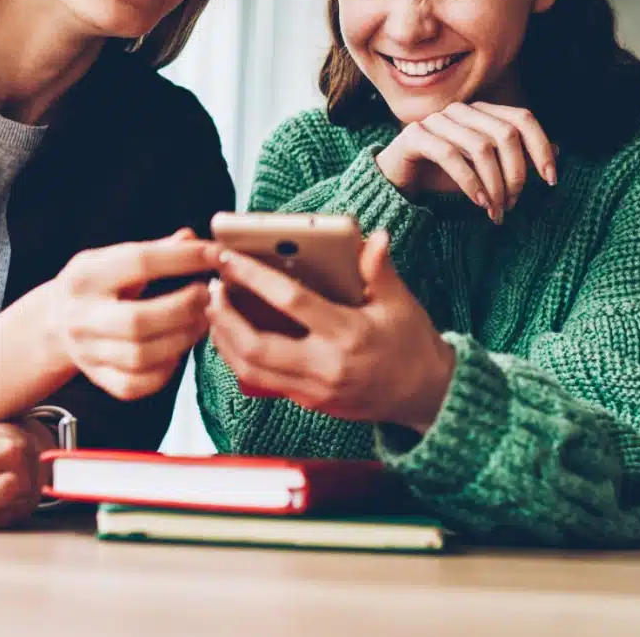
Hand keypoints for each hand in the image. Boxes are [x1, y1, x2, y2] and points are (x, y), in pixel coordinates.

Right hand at [44, 228, 220, 400]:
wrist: (55, 322)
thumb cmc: (96, 284)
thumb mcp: (113, 258)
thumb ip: (154, 251)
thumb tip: (190, 238)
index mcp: (86, 276)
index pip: (139, 263)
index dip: (183, 259)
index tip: (215, 254)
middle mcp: (81, 316)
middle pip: (138, 320)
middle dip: (183, 308)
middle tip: (207, 296)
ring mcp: (86, 352)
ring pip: (141, 356)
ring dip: (182, 340)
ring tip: (201, 322)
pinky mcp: (97, 379)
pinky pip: (135, 385)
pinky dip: (164, 371)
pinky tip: (177, 351)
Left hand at [207, 231, 455, 431]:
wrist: (427, 396)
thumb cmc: (412, 344)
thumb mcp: (400, 303)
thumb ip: (379, 270)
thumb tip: (374, 236)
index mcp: (348, 335)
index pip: (291, 302)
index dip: (254, 277)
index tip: (229, 258)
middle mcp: (327, 367)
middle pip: (257, 346)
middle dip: (225, 317)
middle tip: (212, 289)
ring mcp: (314, 391)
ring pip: (251, 370)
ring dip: (224, 340)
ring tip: (214, 310)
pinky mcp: (308, 403)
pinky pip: (261, 383)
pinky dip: (239, 358)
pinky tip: (231, 336)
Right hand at [374, 102, 556, 223]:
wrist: (398, 181)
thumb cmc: (444, 174)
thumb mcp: (486, 170)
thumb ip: (517, 158)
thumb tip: (558, 150)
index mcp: (481, 112)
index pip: (522, 118)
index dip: (541, 147)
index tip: (551, 180)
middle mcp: (461, 110)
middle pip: (506, 135)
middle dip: (516, 174)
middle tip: (513, 204)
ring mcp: (437, 120)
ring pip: (481, 147)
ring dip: (494, 185)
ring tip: (496, 211)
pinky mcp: (416, 135)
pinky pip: (451, 156)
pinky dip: (471, 183)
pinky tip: (479, 203)